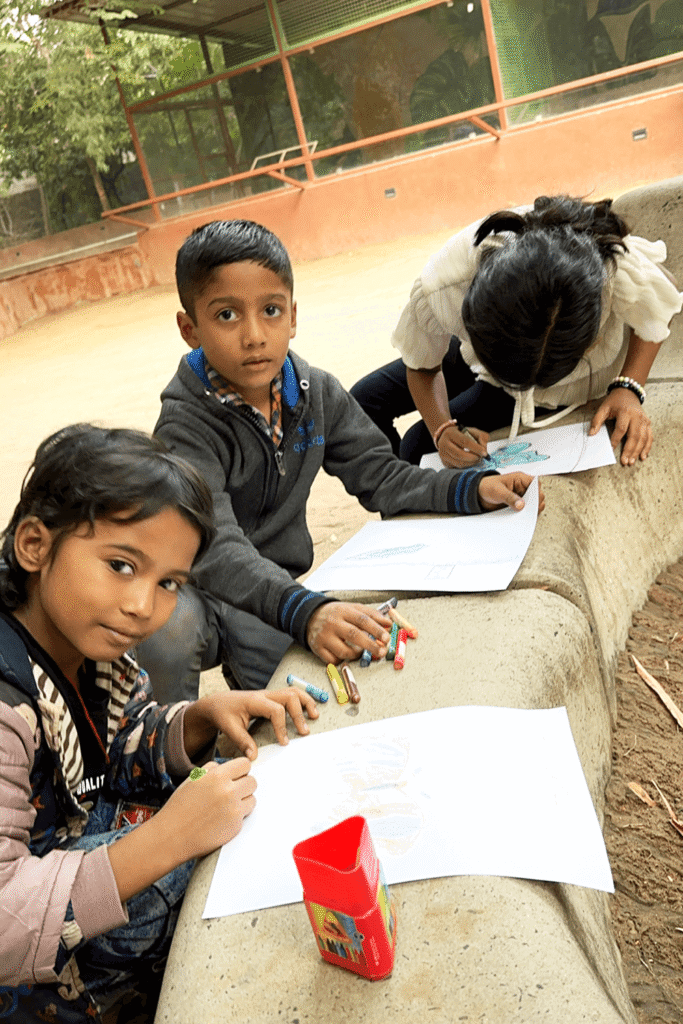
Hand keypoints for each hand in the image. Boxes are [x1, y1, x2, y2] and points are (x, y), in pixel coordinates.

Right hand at [156, 757, 256, 862]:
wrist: (172, 836)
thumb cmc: (179, 808)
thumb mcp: (192, 779)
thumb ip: (212, 769)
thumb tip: (227, 767)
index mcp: (217, 776)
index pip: (245, 764)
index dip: (240, 770)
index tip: (237, 775)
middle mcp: (228, 791)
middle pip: (253, 782)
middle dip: (244, 785)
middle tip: (232, 791)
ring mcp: (234, 810)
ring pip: (252, 799)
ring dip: (243, 801)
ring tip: (225, 806)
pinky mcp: (236, 826)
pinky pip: (245, 816)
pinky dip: (236, 817)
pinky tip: (221, 819)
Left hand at [184, 689, 318, 760]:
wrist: (218, 702)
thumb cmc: (223, 713)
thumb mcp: (229, 728)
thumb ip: (242, 742)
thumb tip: (254, 757)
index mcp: (255, 701)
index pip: (275, 710)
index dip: (282, 726)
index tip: (284, 742)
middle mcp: (265, 695)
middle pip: (289, 696)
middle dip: (299, 713)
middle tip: (304, 731)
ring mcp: (270, 694)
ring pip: (293, 691)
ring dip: (306, 702)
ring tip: (314, 715)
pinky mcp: (272, 697)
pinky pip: (290, 694)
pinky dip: (302, 700)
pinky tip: (309, 709)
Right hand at [307, 602, 391, 664]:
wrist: (310, 616)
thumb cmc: (336, 614)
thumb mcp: (353, 608)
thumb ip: (372, 615)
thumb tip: (389, 624)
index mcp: (343, 611)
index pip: (362, 620)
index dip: (376, 629)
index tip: (386, 637)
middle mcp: (333, 623)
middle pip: (354, 635)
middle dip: (371, 645)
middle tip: (382, 651)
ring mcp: (324, 637)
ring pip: (344, 651)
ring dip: (357, 654)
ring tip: (361, 651)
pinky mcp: (317, 648)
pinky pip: (333, 660)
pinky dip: (342, 660)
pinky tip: (346, 655)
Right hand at [436, 424, 489, 467]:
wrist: (447, 437)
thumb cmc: (462, 434)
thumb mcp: (472, 431)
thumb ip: (481, 436)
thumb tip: (484, 448)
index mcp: (450, 433)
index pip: (465, 442)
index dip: (476, 448)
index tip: (485, 453)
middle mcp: (443, 444)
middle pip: (460, 454)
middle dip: (473, 458)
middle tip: (481, 458)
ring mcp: (442, 454)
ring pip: (459, 463)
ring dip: (471, 463)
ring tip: (477, 459)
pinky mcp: (444, 462)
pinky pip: (457, 467)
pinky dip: (466, 466)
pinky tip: (470, 462)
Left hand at [478, 472, 543, 511]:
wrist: (478, 495)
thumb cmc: (487, 487)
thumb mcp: (498, 491)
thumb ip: (510, 498)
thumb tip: (521, 505)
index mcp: (520, 479)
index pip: (536, 484)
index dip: (537, 493)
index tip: (532, 502)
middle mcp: (523, 488)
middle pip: (537, 496)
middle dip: (534, 504)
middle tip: (526, 511)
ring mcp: (522, 497)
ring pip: (533, 505)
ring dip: (530, 511)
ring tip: (522, 516)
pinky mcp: (518, 506)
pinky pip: (526, 511)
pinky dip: (524, 515)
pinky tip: (519, 518)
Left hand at [589, 389, 651, 465]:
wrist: (628, 392)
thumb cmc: (615, 401)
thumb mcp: (604, 408)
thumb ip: (597, 420)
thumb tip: (591, 434)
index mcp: (625, 412)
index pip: (621, 428)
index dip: (616, 439)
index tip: (611, 448)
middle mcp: (637, 416)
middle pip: (634, 436)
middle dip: (630, 450)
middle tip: (625, 461)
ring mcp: (644, 420)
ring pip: (643, 438)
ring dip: (638, 451)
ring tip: (632, 461)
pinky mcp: (648, 423)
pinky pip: (649, 437)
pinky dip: (647, 447)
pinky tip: (643, 456)